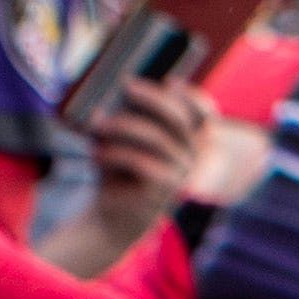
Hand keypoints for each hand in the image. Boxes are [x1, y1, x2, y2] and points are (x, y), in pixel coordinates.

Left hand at [36, 80, 207, 277]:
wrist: (114, 216)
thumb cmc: (118, 171)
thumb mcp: (122, 140)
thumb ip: (125, 117)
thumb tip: (112, 97)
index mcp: (184, 141)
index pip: (202, 115)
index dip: (191, 97)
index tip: (170, 82)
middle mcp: (190, 156)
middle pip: (177, 119)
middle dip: (151, 98)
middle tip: (125, 85)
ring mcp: (179, 173)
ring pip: (154, 137)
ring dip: (121, 126)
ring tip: (96, 126)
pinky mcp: (164, 189)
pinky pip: (139, 161)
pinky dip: (114, 153)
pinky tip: (96, 154)